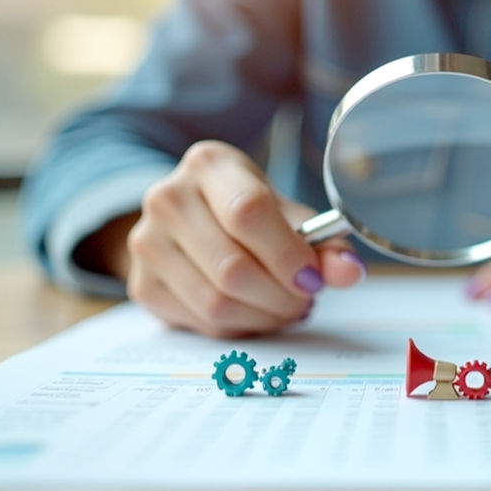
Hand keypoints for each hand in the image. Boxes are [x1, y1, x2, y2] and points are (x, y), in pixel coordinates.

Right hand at [87, 141, 363, 336]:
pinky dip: (238, 326)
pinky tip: (252, 310)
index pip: (248, 212)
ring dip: (263, 316)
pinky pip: (200, 322)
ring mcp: (147, 242)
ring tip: (284, 306)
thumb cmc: (246, 211)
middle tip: (304, 300)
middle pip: (232, 268)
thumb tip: (349, 273)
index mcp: (209, 164)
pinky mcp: (142, 284)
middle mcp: (168, 197)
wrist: (189, 219)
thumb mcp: (285, 213)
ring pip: (215, 302)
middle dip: (280, 296)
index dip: (287, 254)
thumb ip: (323, 242)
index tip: (313, 278)